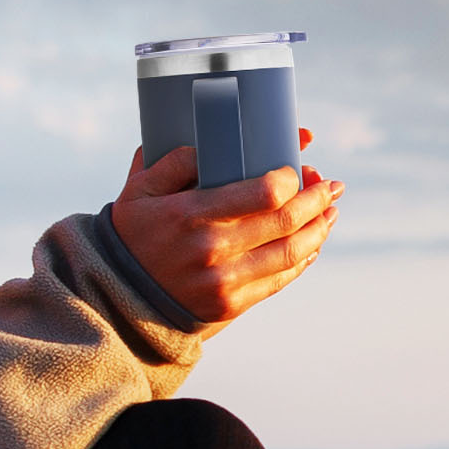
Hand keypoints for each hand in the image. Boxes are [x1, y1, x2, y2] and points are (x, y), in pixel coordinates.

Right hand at [110, 129, 337, 327]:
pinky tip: (312, 244)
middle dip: (317, 199)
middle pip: (286, 221)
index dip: (290, 179)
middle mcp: (213, 249)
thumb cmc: (133, 233)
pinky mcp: (230, 304)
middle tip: (331, 186)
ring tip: (331, 212)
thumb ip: (172, 160)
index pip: (263, 193)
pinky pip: (279, 280)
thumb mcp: (138, 189)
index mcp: (191, 214)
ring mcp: (224, 281)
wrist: (117, 295)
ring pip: (291, 253)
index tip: (296, 169)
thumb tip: (210, 143)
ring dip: (320, 230)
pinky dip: (302, 259)